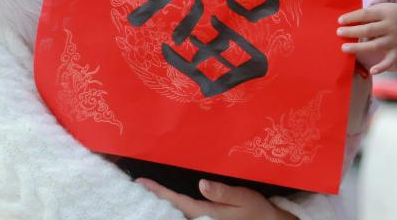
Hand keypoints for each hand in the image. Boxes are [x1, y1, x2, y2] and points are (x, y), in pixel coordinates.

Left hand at [137, 178, 294, 219]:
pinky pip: (187, 214)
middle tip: (140, 185)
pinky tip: (172, 200)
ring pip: (179, 213)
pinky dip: (176, 206)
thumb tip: (201, 184)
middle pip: (173, 209)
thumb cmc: (256, 211)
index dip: (158, 192)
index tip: (141, 182)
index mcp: (206, 214)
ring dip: (165, 201)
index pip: (176, 202)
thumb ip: (222, 193)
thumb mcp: (242, 198)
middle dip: (157, 197)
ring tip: (150, 190)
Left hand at [337, 2, 396, 74]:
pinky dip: (382, 67)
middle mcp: (391, 26)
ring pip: (376, 45)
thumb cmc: (389, 15)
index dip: (352, 17)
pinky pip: (390, 61)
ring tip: (344, 48)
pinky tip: (372, 71)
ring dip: (359, 47)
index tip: (339, 21)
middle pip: (369, 30)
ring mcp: (395, 40)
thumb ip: (367, 15)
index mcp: (385, 13)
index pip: (366, 14)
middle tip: (338, 33)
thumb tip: (345, 22)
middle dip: (353, 31)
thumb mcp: (381, 9)